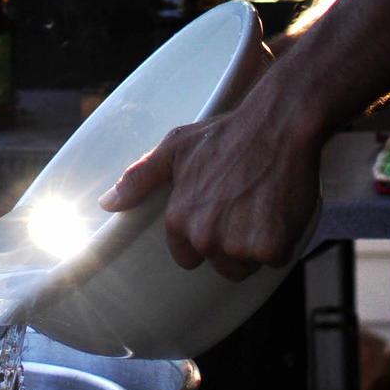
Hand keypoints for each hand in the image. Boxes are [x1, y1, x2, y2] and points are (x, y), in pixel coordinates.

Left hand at [98, 75, 321, 281]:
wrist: (277, 123)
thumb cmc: (227, 133)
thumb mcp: (175, 148)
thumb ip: (139, 178)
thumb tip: (106, 204)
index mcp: (180, 219)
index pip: (188, 257)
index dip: (206, 238)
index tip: (219, 214)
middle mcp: (205, 237)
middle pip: (222, 265)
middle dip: (234, 243)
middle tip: (246, 206)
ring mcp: (238, 244)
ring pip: (248, 266)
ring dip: (258, 246)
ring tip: (263, 206)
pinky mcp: (271, 246)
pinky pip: (278, 259)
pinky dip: (283, 240)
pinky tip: (281, 209)